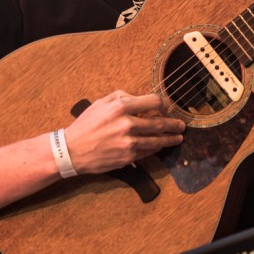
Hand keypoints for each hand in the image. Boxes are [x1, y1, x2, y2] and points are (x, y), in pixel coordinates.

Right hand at [62, 90, 184, 172]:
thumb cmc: (86, 125)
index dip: (163, 104)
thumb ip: (122, 97)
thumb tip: (139, 98)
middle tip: (181, 126)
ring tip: (178, 138)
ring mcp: (129, 142)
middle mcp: (127, 123)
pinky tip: (160, 146)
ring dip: (170, 139)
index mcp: (121, 107)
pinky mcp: (128, 156)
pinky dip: (155, 148)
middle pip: (160, 123)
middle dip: (174, 125)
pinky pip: (148, 151)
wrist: (72, 150)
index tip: (166, 108)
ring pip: (157, 140)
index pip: (154, 101)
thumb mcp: (101, 103)